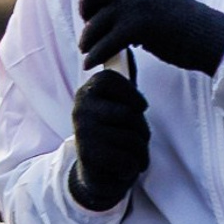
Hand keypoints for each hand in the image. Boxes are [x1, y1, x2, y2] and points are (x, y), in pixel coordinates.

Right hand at [66, 68, 149, 212]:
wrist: (97, 175)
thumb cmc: (115, 135)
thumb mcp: (120, 106)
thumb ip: (125, 83)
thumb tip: (127, 48)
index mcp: (87, 92)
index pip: (111, 79)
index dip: (132, 94)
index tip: (139, 107)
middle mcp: (80, 109)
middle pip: (130, 113)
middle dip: (142, 130)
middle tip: (134, 138)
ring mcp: (83, 131)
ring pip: (133, 138)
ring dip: (140, 151)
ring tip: (129, 154)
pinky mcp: (88, 154)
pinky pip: (128, 158)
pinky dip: (133, 166)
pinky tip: (123, 167)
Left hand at [74, 0, 223, 76]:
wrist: (211, 38)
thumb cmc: (188, 23)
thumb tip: (109, 7)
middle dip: (85, 11)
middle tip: (90, 25)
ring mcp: (136, 5)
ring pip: (94, 21)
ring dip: (87, 39)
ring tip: (87, 49)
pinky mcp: (138, 27)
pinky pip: (105, 42)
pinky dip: (95, 55)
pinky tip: (91, 63)